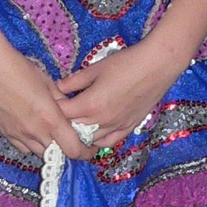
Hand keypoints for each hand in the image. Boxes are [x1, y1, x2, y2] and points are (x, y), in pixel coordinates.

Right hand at [0, 44, 91, 160]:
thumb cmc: (21, 69)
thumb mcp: (48, 83)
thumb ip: (62, 102)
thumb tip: (71, 112)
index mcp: (51, 119)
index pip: (73, 149)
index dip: (85, 153)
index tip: (89, 149)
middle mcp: (35, 132)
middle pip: (58, 155)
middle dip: (67, 150)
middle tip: (71, 140)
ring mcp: (18, 135)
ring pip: (39, 153)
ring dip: (49, 148)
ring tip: (51, 134)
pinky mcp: (5, 133)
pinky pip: (23, 148)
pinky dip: (32, 144)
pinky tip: (33, 131)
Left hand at [55, 39, 182, 150]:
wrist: (156, 66)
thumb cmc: (125, 63)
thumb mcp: (94, 69)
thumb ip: (73, 81)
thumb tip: (57, 87)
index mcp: (89, 105)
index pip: (62, 114)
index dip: (53, 108)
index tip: (50, 102)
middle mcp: (101, 121)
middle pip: (73, 130)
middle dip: (63, 123)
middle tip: (59, 116)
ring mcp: (116, 127)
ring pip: (90, 141)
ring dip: (79, 135)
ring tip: (74, 127)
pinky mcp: (129, 128)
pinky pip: (109, 142)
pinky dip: (98, 142)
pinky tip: (93, 137)